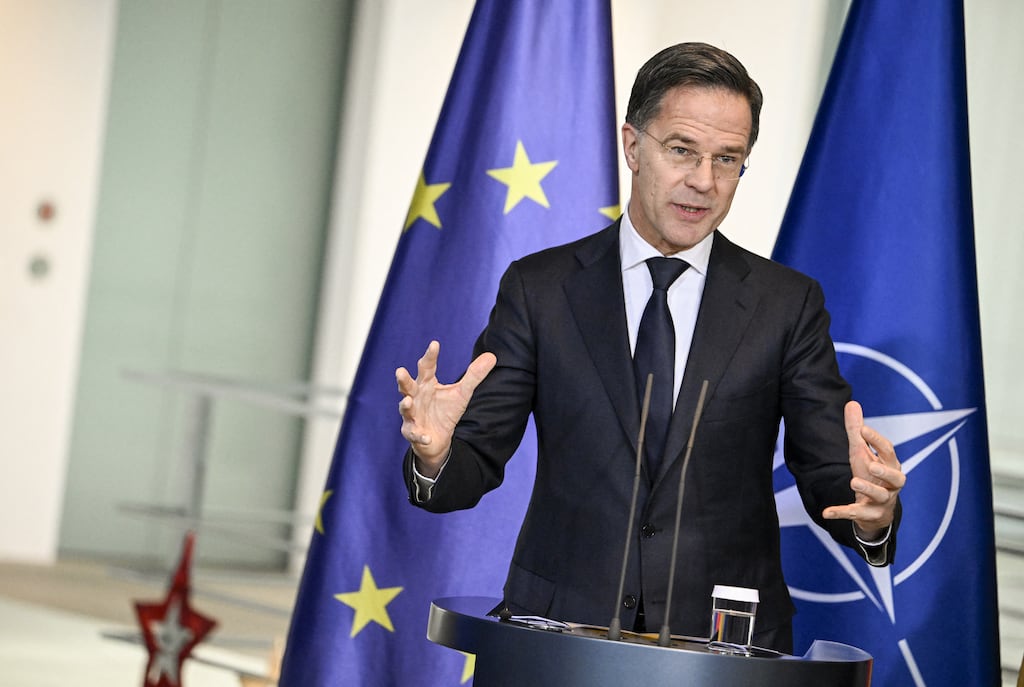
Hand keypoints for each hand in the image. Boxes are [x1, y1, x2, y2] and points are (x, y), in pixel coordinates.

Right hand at [396, 340, 495, 476]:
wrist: (436, 439)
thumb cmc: (445, 411)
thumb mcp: (462, 393)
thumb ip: (474, 375)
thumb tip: (492, 356)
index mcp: (426, 384)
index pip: (427, 367)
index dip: (430, 356)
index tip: (434, 344)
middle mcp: (415, 397)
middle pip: (407, 386)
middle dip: (403, 380)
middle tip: (400, 371)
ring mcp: (412, 415)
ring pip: (405, 409)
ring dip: (405, 405)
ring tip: (407, 401)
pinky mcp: (413, 433)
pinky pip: (414, 434)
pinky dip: (419, 435)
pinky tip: (426, 437)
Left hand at [822, 401, 904, 538]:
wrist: (875, 509)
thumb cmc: (871, 474)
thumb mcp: (861, 452)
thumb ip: (856, 430)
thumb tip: (852, 403)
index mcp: (890, 465)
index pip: (888, 451)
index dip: (877, 440)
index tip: (863, 429)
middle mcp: (891, 484)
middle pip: (895, 478)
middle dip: (885, 472)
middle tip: (871, 464)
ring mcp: (882, 501)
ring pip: (880, 496)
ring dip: (868, 488)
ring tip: (853, 481)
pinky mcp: (869, 514)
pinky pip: (856, 513)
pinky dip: (841, 512)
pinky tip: (826, 512)